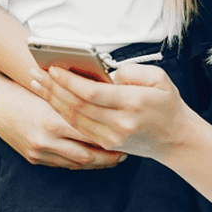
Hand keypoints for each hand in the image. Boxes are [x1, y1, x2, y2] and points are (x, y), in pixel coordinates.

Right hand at [0, 65, 124, 169]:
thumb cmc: (23, 90)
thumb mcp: (50, 93)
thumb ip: (74, 102)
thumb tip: (104, 103)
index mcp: (52, 121)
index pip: (90, 136)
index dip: (110, 139)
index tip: (125, 136)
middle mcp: (46, 140)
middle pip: (87, 156)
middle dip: (109, 158)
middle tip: (125, 153)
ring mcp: (39, 152)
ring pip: (76, 164)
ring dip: (96, 163)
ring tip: (112, 158)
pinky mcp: (33, 158)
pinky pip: (62, 164)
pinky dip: (79, 163)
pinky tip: (90, 158)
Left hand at [29, 63, 191, 160]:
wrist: (176, 139)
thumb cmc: (167, 103)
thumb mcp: (159, 78)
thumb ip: (132, 71)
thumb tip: (107, 72)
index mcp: (133, 104)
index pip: (92, 93)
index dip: (69, 81)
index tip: (53, 68)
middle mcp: (120, 123)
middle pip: (77, 106)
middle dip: (53, 88)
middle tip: (35, 72)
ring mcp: (112, 137)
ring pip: (74, 118)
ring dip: (52, 100)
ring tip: (36, 83)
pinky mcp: (107, 144)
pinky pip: (78, 127)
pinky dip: (61, 112)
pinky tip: (51, 99)